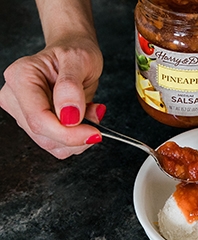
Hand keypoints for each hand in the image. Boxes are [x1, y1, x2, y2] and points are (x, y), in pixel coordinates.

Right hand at [0, 36, 104, 158]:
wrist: (74, 53)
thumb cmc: (75, 51)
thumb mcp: (80, 59)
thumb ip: (71, 86)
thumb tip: (68, 116)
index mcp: (21, 77)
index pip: (39, 119)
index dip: (68, 133)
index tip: (94, 132)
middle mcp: (16, 97)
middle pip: (44, 136)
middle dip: (76, 135)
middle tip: (95, 114)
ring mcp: (23, 113)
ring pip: (51, 144)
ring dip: (78, 136)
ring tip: (89, 110)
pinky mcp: (36, 125)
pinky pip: (57, 145)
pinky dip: (76, 138)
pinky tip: (83, 119)